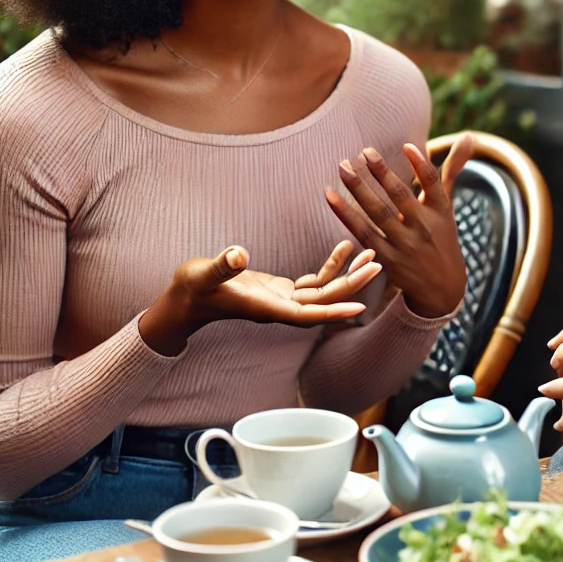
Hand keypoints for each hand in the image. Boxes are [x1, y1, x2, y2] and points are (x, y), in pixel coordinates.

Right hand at [140, 241, 378, 355]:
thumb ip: (222, 265)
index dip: (333, 310)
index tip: (359, 307)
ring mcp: (282, 299)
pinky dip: (331, 267)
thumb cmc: (192, 289)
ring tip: (371, 254)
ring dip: (347, 275)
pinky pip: (314, 282)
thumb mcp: (203, 274)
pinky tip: (345, 248)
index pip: (307, 313)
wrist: (184, 300)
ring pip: (323, 291)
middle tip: (378, 265)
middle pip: (324, 301)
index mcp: (267, 307)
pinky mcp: (281, 290)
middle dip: (352, 285)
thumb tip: (239, 253)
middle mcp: (280, 307)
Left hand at [325, 139, 468, 317]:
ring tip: (343, 168)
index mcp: (441, 211)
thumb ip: (450, 170)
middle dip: (381, 172)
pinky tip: (331, 196)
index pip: (432, 183)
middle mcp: (424, 227)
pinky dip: (345, 213)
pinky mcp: (386, 259)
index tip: (406, 146)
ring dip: (358, 188)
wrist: (443, 288)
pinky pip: (362, 232)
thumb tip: (467, 136)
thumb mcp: (447, 205)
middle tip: (364, 152)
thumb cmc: (441, 238)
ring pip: (378, 212)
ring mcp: (405, 244)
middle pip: (400, 195)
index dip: (420, 164)